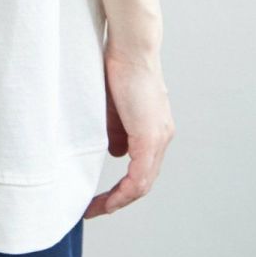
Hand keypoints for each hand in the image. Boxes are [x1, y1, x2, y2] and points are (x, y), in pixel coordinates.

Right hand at [83, 50, 174, 217]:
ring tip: (95, 208)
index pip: (141, 169)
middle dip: (117, 199)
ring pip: (142, 184)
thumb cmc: (118, 68)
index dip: (121, 188)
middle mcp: (162, 137)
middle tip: (94, 209)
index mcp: (153, 130)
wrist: (130, 48)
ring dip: (118, 199)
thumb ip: (116, 131)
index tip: (99, 197)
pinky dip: (123, 192)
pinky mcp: (150, 137)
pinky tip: (108, 200)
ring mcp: (159, 138)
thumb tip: (116, 152)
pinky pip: (139, 177)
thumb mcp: (114, 107)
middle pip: (143, 182)